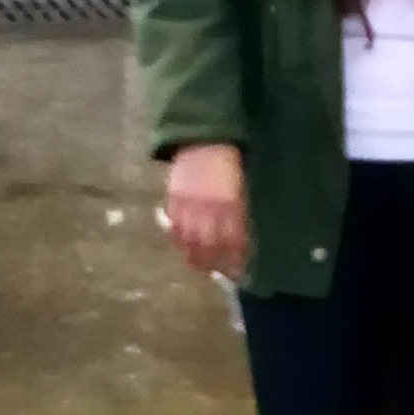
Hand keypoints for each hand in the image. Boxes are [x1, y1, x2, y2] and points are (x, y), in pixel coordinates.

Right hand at [162, 141, 248, 279]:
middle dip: (215, 263)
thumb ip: (239, 213)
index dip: (235, 259)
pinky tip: (185, 249)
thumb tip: (239, 242)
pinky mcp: (173, 199)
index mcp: (229, 203)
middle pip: (209, 245)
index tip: (239, 272)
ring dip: (195, 257)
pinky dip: (180, 241)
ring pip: (189, 240)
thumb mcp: (240, 187)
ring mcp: (188, 204)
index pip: (232, 240)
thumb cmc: (229, 165)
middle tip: (220, 274)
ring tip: (201, 268)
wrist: (204, 140)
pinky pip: (174, 227)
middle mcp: (208, 207)